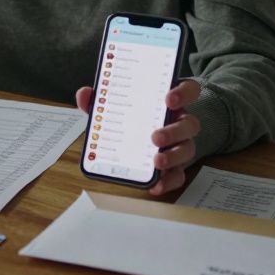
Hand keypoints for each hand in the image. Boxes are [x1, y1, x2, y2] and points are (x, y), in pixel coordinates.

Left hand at [75, 78, 201, 196]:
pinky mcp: (175, 166)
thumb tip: (84, 94)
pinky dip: (168, 181)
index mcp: (168, 101)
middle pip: (190, 124)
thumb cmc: (129, 117)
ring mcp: (179, 145)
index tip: (169, 99)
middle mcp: (178, 122)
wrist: (133, 141)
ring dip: (173, 156)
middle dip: (174, 131)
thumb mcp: (113, 105)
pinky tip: (155, 185)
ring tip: (156, 162)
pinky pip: (179, 175)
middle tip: (155, 138)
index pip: (188, 90)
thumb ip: (99, 99)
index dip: (183, 93)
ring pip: (188, 149)